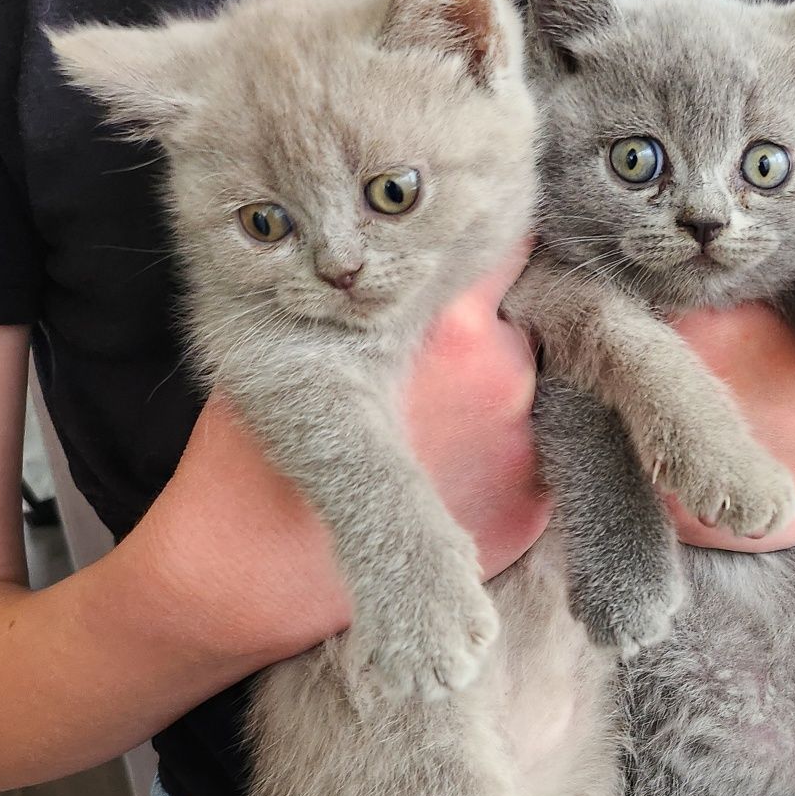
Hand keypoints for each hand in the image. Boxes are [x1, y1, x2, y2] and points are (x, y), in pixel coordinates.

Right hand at [147, 241, 546, 669]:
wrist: (262, 565)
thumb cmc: (264, 438)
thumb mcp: (297, 332)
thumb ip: (371, 288)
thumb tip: (398, 239)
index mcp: (454, 325)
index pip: (513, 245)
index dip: (493, 238)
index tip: (477, 230)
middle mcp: (507, 378)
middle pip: (526, 319)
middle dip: (494, 325)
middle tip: (437, 348)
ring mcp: (527, 446)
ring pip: (532, 387)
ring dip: (497, 390)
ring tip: (433, 416)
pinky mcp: (530, 506)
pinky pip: (530, 455)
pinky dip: (498, 452)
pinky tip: (441, 464)